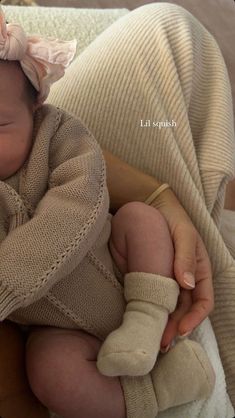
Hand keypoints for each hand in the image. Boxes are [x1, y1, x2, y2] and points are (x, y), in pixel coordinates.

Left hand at [149, 188, 213, 349]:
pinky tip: (143, 321)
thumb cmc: (174, 221)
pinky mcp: (153, 278)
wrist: (153, 208)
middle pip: (185, 310)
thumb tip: (187, 284)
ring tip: (152, 340)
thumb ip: (186, 258)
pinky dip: (151, 312)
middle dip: (175, 328)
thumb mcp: (184, 236)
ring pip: (170, 308)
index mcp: (200, 272)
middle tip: (161, 343)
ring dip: (163, 325)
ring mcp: (169, 281)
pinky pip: (154, 298)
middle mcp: (187, 280)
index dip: (195, 318)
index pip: (203, 301)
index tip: (181, 329)